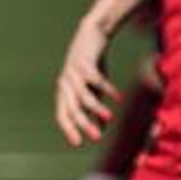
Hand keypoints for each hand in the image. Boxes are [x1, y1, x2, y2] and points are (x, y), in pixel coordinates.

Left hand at [54, 18, 120, 144]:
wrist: (92, 35)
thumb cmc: (91, 66)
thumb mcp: (92, 89)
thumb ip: (94, 108)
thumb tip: (101, 128)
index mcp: (64, 93)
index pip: (62, 115)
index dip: (69, 129)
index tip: (78, 144)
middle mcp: (64, 84)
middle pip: (71, 108)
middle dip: (83, 124)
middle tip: (96, 138)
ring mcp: (72, 72)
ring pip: (82, 95)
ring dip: (96, 108)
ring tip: (109, 118)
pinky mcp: (83, 62)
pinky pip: (94, 78)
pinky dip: (106, 88)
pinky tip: (118, 98)